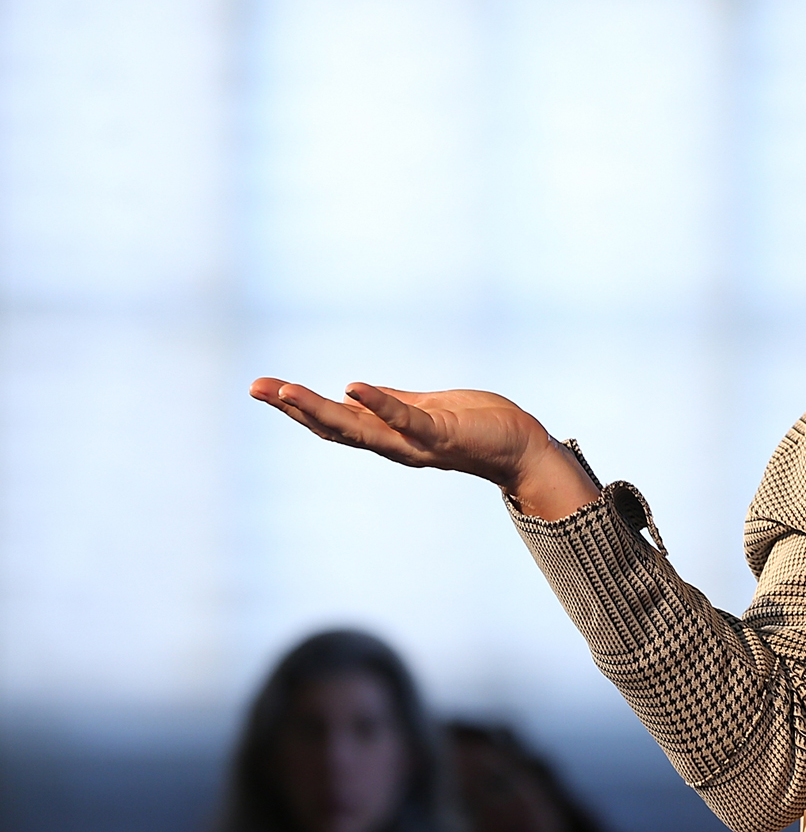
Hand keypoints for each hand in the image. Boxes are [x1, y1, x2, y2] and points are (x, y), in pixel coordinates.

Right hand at [248, 378, 599, 518]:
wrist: (524, 446)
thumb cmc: (479, 425)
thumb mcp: (427, 410)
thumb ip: (393, 405)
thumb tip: (356, 394)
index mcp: (388, 434)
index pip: (334, 422)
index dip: (298, 407)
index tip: (264, 387)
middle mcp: (395, 444)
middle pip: (334, 428)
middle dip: (293, 407)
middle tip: (255, 387)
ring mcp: (415, 441)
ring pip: (359, 428)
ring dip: (320, 409)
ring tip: (285, 390)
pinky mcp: (442, 433)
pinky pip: (405, 420)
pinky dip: (379, 403)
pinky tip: (352, 385)